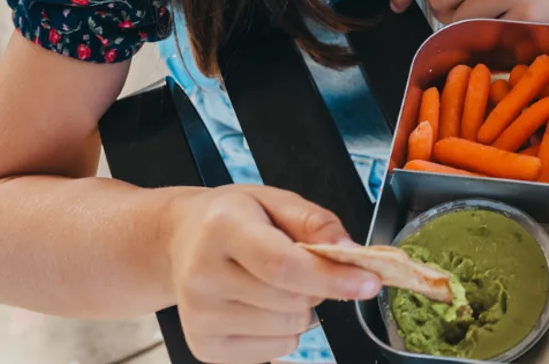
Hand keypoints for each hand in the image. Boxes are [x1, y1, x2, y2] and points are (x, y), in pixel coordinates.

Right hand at [167, 185, 381, 363]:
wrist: (179, 242)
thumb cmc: (234, 219)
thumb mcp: (275, 200)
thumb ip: (317, 222)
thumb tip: (350, 251)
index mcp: (223, 228)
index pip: (284, 265)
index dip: (332, 278)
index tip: (369, 282)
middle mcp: (203, 275)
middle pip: (292, 302)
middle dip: (317, 288)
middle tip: (300, 266)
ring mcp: (199, 316)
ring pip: (288, 330)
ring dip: (300, 310)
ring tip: (275, 284)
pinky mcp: (204, 346)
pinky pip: (274, 351)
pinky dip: (283, 333)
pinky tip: (261, 306)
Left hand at [390, 0, 548, 23]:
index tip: (397, 3)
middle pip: (437, 1)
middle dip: (445, 11)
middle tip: (466, 9)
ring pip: (459, 22)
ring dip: (467, 25)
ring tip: (492, 15)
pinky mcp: (526, 14)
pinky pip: (490, 34)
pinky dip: (494, 34)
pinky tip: (509, 24)